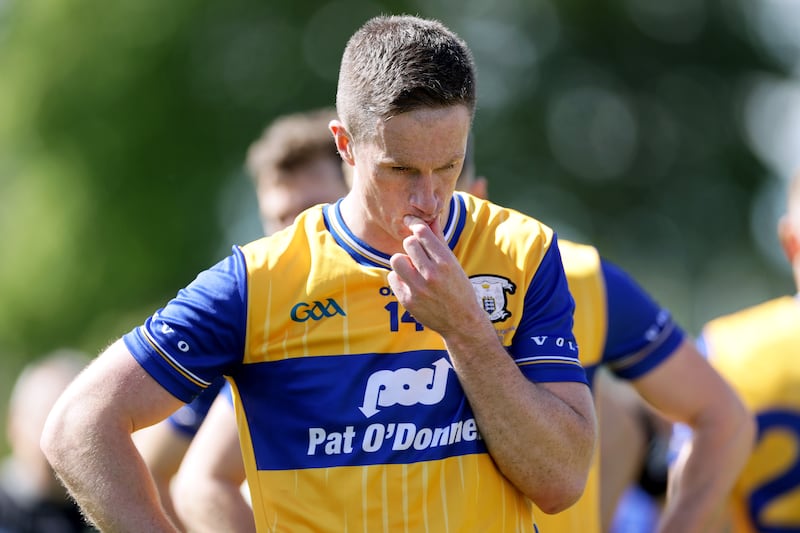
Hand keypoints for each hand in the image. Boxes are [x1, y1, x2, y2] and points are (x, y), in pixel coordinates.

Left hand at [388, 215, 485, 335]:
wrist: (461, 322)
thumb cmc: (459, 288)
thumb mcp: (453, 263)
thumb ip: (439, 240)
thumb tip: (430, 217)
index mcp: (446, 262)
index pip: (422, 232)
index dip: (417, 229)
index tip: (417, 231)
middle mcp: (432, 274)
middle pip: (408, 244)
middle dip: (412, 247)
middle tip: (418, 255)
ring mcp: (418, 289)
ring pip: (396, 259)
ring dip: (403, 261)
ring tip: (412, 268)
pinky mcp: (408, 300)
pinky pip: (392, 277)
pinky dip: (399, 278)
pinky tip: (410, 283)